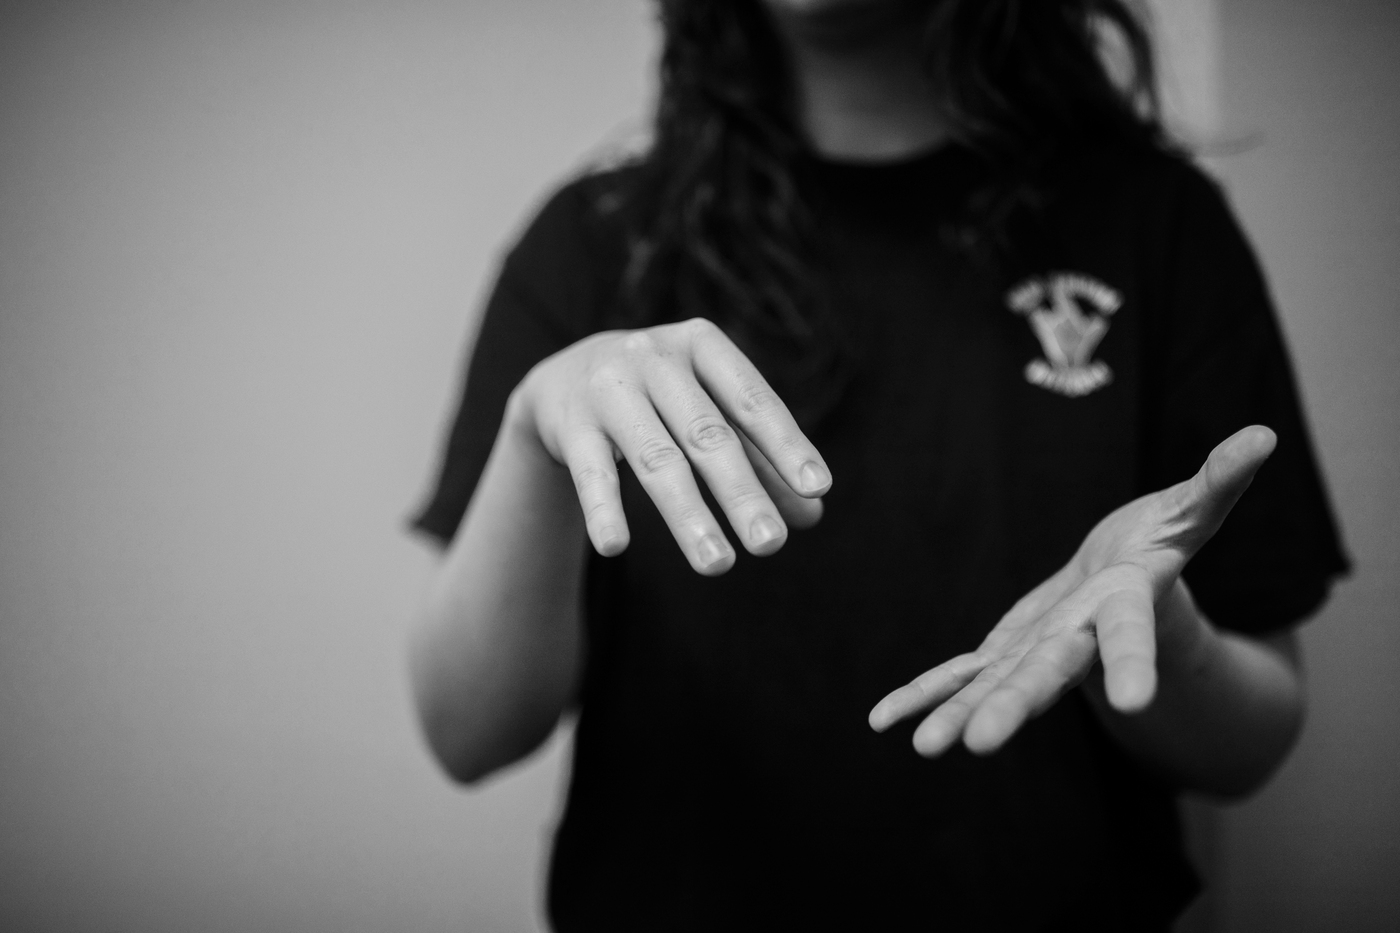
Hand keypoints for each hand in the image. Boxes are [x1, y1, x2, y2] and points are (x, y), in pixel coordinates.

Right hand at [510, 317, 831, 574]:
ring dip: (687, 515)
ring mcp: (609, 388)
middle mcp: (655, 358)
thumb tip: (811, 516)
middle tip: (771, 544)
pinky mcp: (569, 423)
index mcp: (702, 346)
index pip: (752, 400)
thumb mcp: (708, 411)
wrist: (563, 378)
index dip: (785, 444)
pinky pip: (590, 473)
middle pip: (707, 435)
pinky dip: (603, 509)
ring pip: (656, 460)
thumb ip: (758, 459)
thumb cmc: (661, 399)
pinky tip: (615, 546)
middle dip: (742, 492)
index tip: (817, 488)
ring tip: (717, 564)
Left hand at [867, 425, 1277, 755]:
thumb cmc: (1159, 541)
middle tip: (979, 744)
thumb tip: (1262, 437)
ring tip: (921, 747)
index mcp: (1125, 606)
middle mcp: (1079, 640)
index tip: (1132, 701)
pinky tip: (882, 720)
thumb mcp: (1188, 509)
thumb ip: (1216, 483)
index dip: (1132, 663)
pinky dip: (925, 693)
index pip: (1130, 634)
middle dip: (1013, 706)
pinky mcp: (1005, 650)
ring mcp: (1039, 652)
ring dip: (957, 712)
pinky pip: (960, 674)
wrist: (1125, 581)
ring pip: (995, 685)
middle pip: (1047, 674)